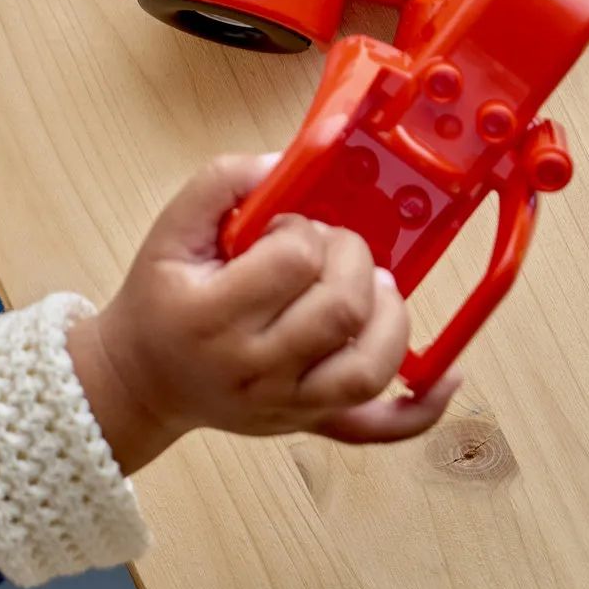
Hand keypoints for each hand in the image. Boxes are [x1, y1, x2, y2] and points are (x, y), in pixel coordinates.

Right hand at [67, 155, 458, 472]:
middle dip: (352, 259)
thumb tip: (287, 161)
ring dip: (390, 315)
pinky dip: (420, 407)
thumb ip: (222, 183)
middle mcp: (252, 369)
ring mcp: (287, 404)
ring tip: (374, 286)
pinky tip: (446, 376)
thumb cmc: (161, 301)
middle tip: (333, 249)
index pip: (293, 261)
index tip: (287, 230)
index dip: (304, 230)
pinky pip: (378, 427)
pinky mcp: (311, 422)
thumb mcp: (171, 231)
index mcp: (211, 317)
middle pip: (341, 309)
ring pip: (370, 366)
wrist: (142, 380)